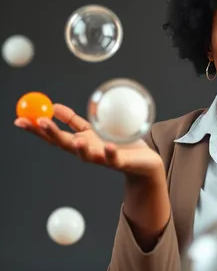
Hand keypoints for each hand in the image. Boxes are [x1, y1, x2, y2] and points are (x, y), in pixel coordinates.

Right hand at [14, 104, 163, 176]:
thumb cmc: (118, 145)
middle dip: (52, 134)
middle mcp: (87, 152)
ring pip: (88, 156)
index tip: (19, 120)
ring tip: (76, 139)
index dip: (36, 129)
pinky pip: (114, 158)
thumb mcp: (94, 129)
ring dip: (80, 148)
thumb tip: (54, 106)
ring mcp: (103, 159)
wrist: (144, 163)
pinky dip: (110, 152)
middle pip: (66, 145)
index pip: (54, 136)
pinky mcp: (121, 162)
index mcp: (80, 143)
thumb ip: (74, 121)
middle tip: (40, 122)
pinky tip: (108, 145)